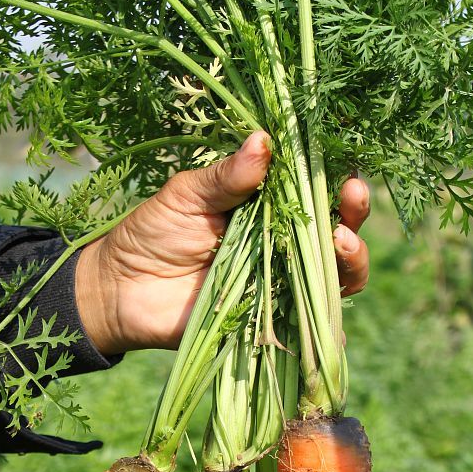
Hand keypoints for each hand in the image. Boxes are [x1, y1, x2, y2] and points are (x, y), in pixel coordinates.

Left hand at [75, 131, 369, 355]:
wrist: (120, 290)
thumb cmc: (152, 232)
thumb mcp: (188, 194)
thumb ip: (226, 176)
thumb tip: (264, 141)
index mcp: (270, 210)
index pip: (318, 196)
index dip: (340, 188)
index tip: (349, 176)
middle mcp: (282, 249)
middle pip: (337, 240)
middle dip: (352, 224)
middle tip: (348, 209)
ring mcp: (279, 289)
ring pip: (332, 282)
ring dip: (347, 265)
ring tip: (340, 245)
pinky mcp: (267, 325)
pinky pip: (305, 330)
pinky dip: (325, 326)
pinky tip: (331, 316)